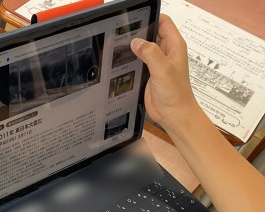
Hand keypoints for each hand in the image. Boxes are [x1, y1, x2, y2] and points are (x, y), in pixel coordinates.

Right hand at [130, 15, 199, 131]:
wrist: (173, 114)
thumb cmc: (175, 92)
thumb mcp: (163, 69)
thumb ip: (150, 53)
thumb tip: (136, 42)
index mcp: (174, 46)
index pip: (164, 22)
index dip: (152, 17)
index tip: (136, 18)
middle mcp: (166, 52)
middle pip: (151, 33)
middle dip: (139, 31)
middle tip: (121, 32)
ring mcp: (156, 63)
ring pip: (143, 48)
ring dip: (133, 46)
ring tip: (117, 44)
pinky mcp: (148, 73)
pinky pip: (138, 62)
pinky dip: (130, 59)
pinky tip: (119, 60)